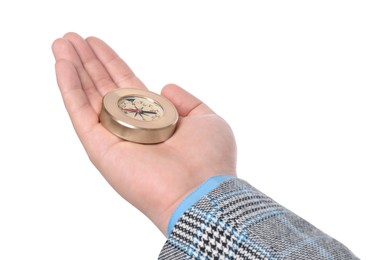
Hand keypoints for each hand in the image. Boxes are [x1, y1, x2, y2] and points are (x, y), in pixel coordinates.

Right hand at [52, 32, 236, 234]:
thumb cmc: (210, 159)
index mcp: (154, 119)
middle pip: (103, 86)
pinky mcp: (100, 148)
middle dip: (87, 61)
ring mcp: (114, 137)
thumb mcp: (206, 118)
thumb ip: (185, 100)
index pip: (125, 84)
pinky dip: (70, 88)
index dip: (110, 62)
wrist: (200, 191)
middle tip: (70, 38)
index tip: (94, 43)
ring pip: (88, 96)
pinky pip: (81, 113)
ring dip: (73, 69)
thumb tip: (164, 86)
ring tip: (60, 43)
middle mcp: (131, 126)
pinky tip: (62, 65)